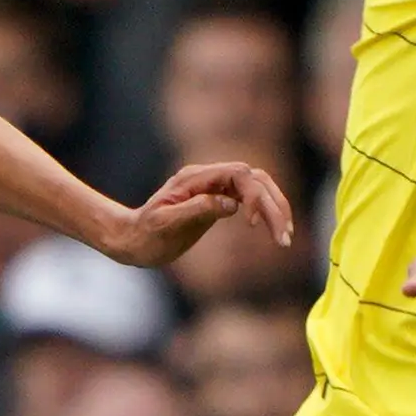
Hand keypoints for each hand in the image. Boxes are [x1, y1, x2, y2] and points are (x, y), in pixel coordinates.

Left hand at [93, 161, 297, 267]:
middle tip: (284, 235)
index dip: (257, 197)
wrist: (131, 240)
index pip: (240, 175)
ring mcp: (213, 188)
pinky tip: (267, 229)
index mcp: (195, 179)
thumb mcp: (166, 224)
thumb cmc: (144, 235)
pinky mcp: (216, 200)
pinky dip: (263, 211)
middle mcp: (207, 178)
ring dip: (274, 207)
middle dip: (275, 203)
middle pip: (254, 179)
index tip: (259, 225)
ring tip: (284, 235)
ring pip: (255, 187)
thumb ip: (198, 209)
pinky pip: (247, 198)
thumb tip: (232, 203)